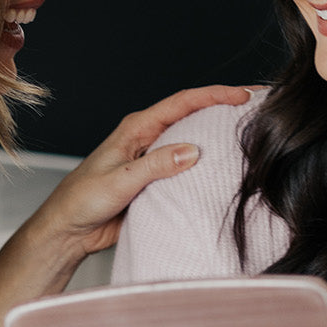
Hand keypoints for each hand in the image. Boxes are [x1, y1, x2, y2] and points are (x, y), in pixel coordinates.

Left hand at [25, 85, 252, 257]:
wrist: (69, 231)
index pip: (181, 103)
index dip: (214, 96)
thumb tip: (193, 151)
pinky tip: (228, 170)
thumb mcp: (119, 181)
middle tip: (257, 105)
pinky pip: (189, 170)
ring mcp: (154, 160)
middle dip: (224, 107)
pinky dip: (209, 166)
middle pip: (193, 116)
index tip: (242, 95)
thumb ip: (155, 166)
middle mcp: (147, 140)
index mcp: (135, 129)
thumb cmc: (81, 201)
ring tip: (252, 132)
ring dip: (219, 136)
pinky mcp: (158, 182)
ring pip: (193, 141)